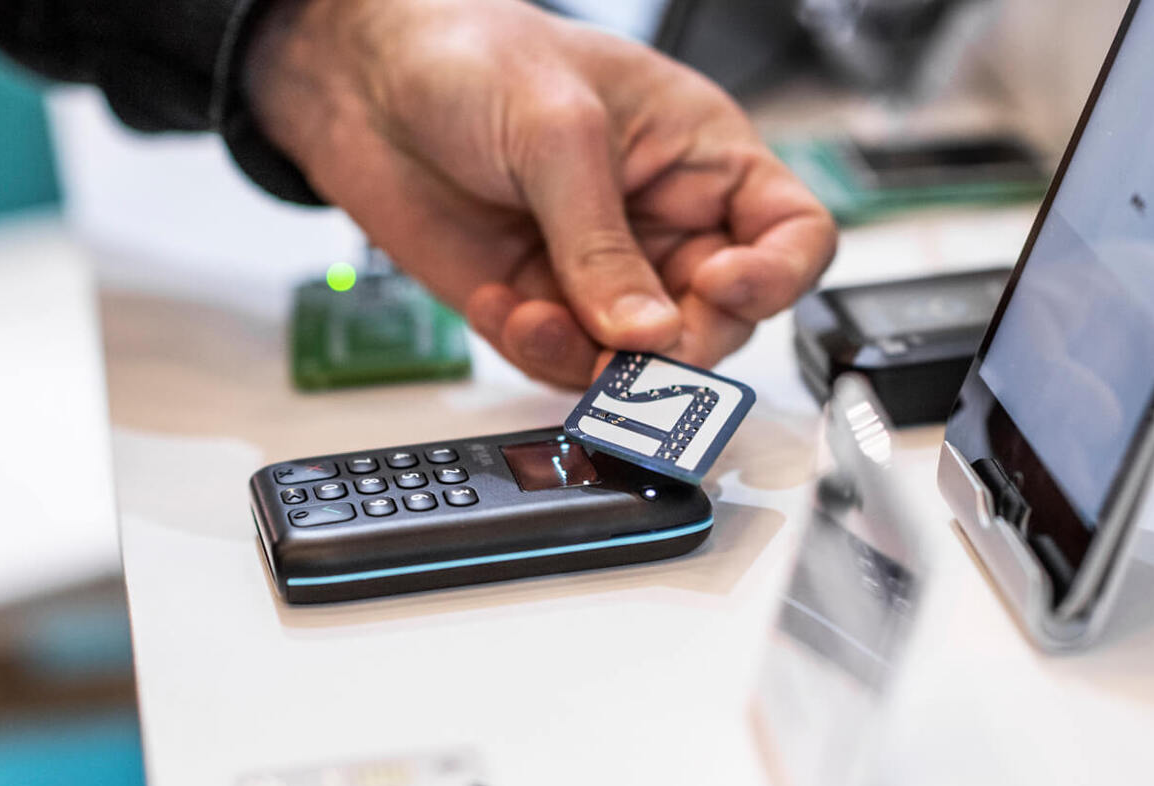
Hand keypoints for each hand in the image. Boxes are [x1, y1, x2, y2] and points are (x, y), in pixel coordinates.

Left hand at [249, 0, 836, 386]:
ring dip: (599, 362)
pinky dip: (540, 353)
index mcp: (701, 156)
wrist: (362, 79)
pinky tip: (504, 308)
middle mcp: (663, 223)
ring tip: (546, 324)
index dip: (775, 277)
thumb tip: (644, 332)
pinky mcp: (542, 306)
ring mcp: (602, 272)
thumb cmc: (472, 54)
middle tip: (632, 350)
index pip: (791, 235)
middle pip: (720, 320)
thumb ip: (602, 244)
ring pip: (643, 360)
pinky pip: (568, 363)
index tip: (724, 291)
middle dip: (678, 345)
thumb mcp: (555, 134)